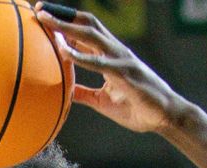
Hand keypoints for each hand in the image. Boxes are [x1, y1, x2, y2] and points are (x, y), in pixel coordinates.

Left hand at [36, 5, 180, 133]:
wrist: (167, 117)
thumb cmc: (138, 109)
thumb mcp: (104, 101)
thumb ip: (85, 93)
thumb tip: (66, 92)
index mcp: (111, 55)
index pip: (87, 30)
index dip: (66, 20)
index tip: (44, 15)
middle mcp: (116, 51)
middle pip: (86, 24)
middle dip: (62, 15)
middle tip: (39, 9)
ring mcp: (121, 60)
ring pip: (91, 35)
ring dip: (66, 26)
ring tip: (46, 21)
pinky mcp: (125, 74)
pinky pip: (99, 62)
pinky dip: (80, 55)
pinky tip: (63, 51)